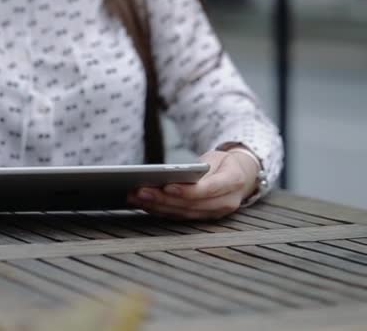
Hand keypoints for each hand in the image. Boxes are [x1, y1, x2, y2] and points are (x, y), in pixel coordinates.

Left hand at [127, 149, 259, 219]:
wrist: (241, 176)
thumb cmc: (224, 164)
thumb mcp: (217, 158)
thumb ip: (199, 168)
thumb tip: (171, 174)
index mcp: (233, 182)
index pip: (207, 189)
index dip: (186, 190)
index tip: (166, 185)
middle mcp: (226, 203)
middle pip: (190, 204)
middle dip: (162, 199)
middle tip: (139, 191)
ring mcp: (215, 214)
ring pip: (182, 213)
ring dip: (156, 206)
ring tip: (135, 197)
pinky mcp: (203, 218)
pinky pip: (179, 217)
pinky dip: (160, 211)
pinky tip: (143, 204)